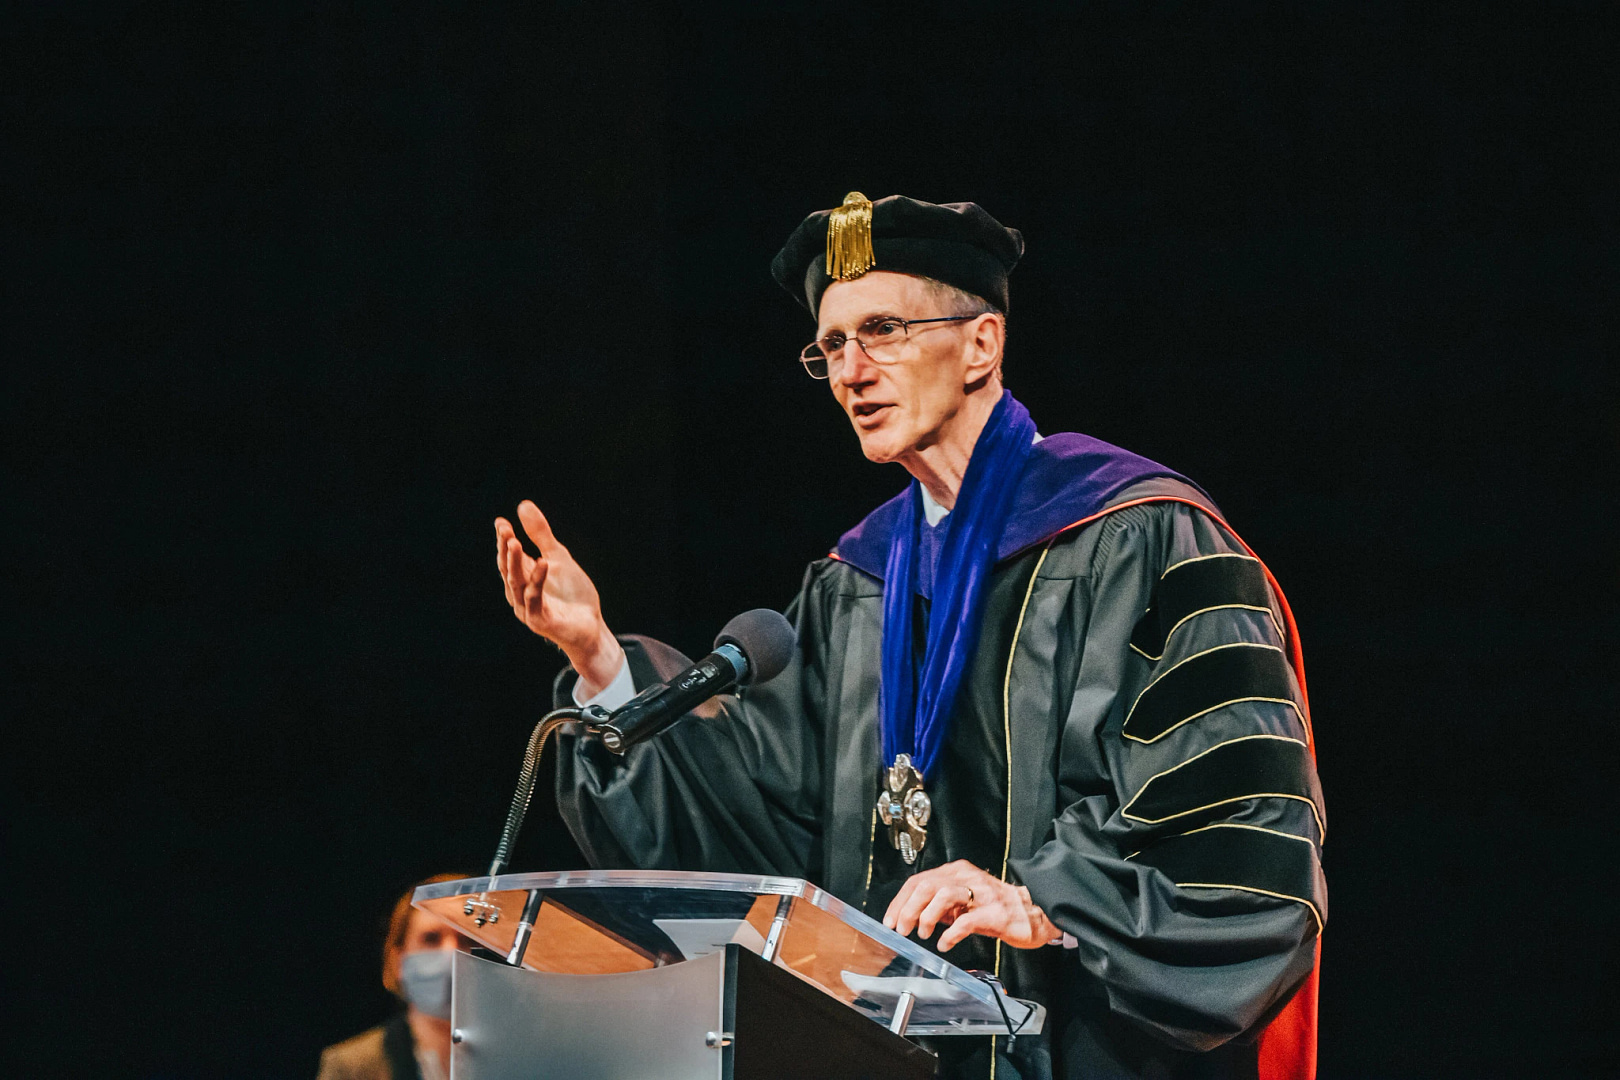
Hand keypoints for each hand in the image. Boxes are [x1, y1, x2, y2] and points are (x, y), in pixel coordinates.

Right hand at [495, 500, 623, 696]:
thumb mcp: (558, 557)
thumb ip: (541, 535)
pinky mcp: (540, 621)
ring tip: (515, 542)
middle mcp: (520, 593)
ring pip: (517, 583)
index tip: (501, 522)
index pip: (508, 556)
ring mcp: (528, 608)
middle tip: (504, 529)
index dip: (504, 539)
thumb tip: (523, 505)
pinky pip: (534, 599)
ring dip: (514, 563)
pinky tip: (543, 563)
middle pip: (508, 568)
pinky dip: (537, 581)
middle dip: (505, 548)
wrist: (590, 626)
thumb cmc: (572, 595)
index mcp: (523, 578)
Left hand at [883, 860, 1058, 951]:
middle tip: (902, 928)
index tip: (890, 920)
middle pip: (927, 885)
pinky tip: (944, 943)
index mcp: (957, 872)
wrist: (1034, 912)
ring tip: (923, 933)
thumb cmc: (997, 908)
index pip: (919, 880)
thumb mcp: (964, 901)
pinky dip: (951, 933)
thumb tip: (912, 916)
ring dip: (927, 916)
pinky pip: (966, 921)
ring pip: (944, 894)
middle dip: (908, 908)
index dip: (900, 901)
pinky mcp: (994, 912)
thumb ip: (940, 905)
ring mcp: (981, 894)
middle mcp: (967, 877)